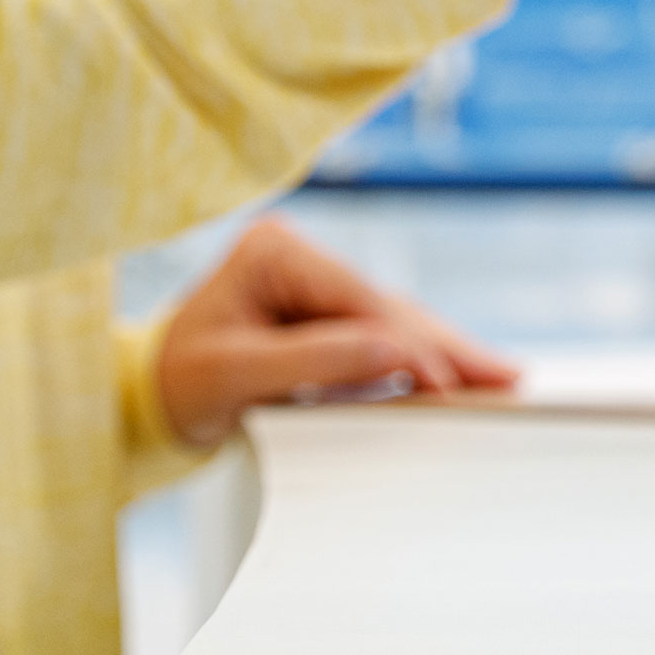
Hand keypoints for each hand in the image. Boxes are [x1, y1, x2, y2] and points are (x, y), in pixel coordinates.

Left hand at [150, 216, 516, 444]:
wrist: (148, 402)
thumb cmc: (177, 384)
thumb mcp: (235, 375)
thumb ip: (314, 361)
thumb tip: (394, 352)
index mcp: (274, 253)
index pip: (358, 299)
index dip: (408, 343)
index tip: (449, 384)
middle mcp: (300, 258)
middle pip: (388, 306)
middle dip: (446, 345)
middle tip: (506, 377)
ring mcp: (315, 286)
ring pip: (395, 322)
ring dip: (445, 354)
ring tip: (502, 378)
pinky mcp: (325, 316)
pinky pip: (383, 339)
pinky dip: (422, 362)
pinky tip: (462, 376)